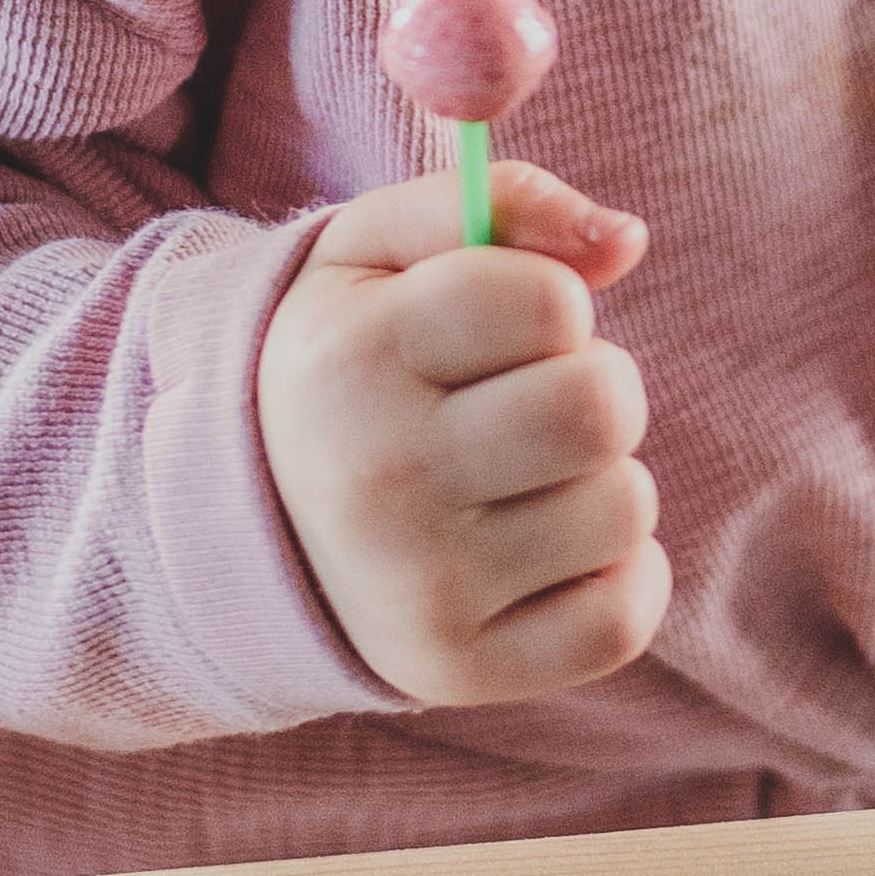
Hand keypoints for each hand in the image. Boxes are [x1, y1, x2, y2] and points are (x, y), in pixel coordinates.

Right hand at [255, 161, 669, 701]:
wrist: (248, 523)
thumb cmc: (346, 362)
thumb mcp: (378, 252)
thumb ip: (501, 204)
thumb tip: (626, 241)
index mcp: (352, 361)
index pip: (550, 301)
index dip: (549, 301)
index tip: (498, 326)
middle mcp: (380, 481)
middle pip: (602, 406)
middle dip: (592, 386)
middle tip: (528, 401)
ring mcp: (421, 589)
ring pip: (625, 507)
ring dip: (599, 481)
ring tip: (522, 480)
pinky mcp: (462, 671)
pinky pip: (625, 617)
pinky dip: (615, 576)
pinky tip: (547, 552)